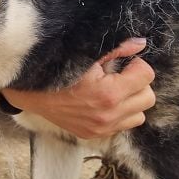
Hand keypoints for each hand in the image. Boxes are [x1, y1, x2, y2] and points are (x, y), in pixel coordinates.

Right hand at [1, 38, 155, 138]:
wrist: (31, 93)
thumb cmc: (58, 69)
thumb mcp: (86, 54)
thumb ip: (117, 49)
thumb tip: (140, 43)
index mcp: (109, 94)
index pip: (147, 76)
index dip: (136, 65)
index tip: (122, 63)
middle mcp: (108, 115)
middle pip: (148, 98)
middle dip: (137, 83)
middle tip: (118, 76)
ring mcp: (101, 128)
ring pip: (139, 115)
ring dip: (131, 101)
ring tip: (113, 90)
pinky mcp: (94, 135)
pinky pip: (122, 126)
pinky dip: (118, 114)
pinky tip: (102, 102)